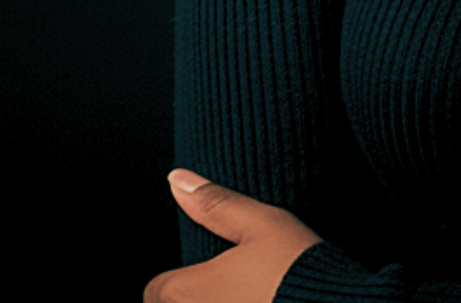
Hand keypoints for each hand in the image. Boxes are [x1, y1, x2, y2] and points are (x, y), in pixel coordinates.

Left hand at [143, 170, 322, 301]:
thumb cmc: (295, 268)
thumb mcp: (262, 223)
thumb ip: (217, 204)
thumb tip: (178, 179)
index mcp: (191, 291)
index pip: (155, 290)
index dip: (173, 278)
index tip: (198, 270)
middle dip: (191, 297)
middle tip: (223, 282)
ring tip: (246, 294)